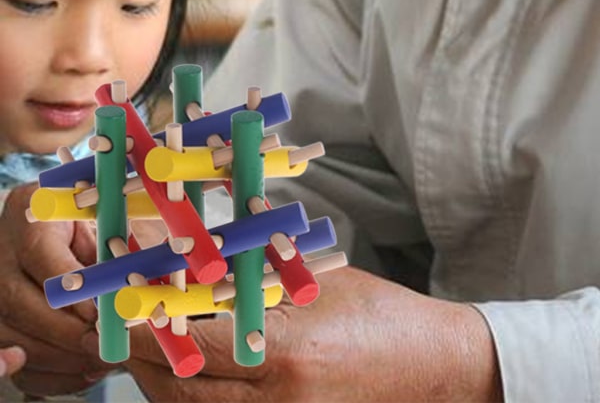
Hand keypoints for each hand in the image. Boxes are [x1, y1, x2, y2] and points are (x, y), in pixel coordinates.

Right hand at [0, 183, 112, 396]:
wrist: (48, 226)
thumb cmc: (84, 221)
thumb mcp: (98, 221)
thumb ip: (108, 250)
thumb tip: (131, 285)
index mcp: (27, 215)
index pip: (39, 255)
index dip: (69, 288)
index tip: (99, 311)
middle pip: (17, 301)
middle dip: (64, 330)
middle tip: (103, 344)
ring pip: (9, 334)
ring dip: (59, 356)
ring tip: (101, 359)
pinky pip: (10, 357)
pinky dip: (49, 373)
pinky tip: (84, 371)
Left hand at [119, 265, 501, 401]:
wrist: (435, 370)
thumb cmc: (383, 317)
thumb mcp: (319, 284)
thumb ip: (259, 278)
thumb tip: (207, 259)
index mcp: (288, 353)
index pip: (194, 344)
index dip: (149, 323)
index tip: (121, 300)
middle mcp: (276, 402)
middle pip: (180, 387)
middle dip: (143, 354)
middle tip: (127, 317)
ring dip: (164, 375)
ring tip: (154, 337)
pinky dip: (196, 393)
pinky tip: (196, 365)